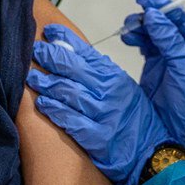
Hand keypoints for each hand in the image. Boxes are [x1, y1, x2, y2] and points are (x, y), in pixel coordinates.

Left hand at [28, 24, 170, 184]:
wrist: (153, 152)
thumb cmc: (136, 118)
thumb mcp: (124, 88)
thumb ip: (101, 72)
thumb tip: (74, 52)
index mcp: (115, 77)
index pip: (86, 52)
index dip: (65, 39)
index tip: (49, 32)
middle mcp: (109, 92)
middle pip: (72, 68)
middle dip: (49, 56)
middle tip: (34, 50)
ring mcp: (103, 114)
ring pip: (67, 92)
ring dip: (46, 83)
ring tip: (31, 77)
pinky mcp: (98, 137)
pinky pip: (70, 120)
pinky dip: (54, 110)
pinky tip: (42, 104)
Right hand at [121, 0, 184, 156]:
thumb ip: (169, 40)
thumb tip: (155, 15)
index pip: (179, 17)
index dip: (161, 5)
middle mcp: (184, 48)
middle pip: (163, 23)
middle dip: (147, 17)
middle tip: (133, 17)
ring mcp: (169, 58)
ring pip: (152, 34)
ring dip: (139, 28)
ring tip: (128, 29)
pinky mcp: (156, 68)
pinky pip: (145, 47)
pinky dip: (136, 40)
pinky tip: (128, 38)